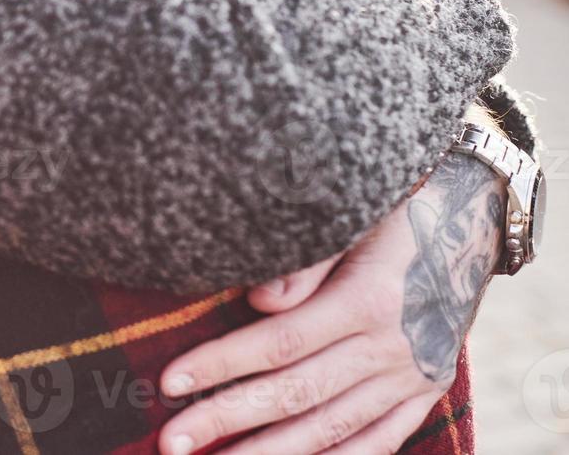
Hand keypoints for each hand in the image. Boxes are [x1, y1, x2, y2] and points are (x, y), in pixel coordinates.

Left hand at [156, 152, 504, 454]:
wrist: (470, 221)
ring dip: (270, 453)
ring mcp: (411, 376)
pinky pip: (379, 441)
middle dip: (228, 419)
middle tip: (172, 441)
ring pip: (332, 429)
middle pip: (296, 394)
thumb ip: (305, 261)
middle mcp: (391, 347)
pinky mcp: (425, 392)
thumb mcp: (351, 216)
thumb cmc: (391, 210)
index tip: (170, 381)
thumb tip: (257, 301)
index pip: (280, 343)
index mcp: (368, 300)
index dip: (222, 364)